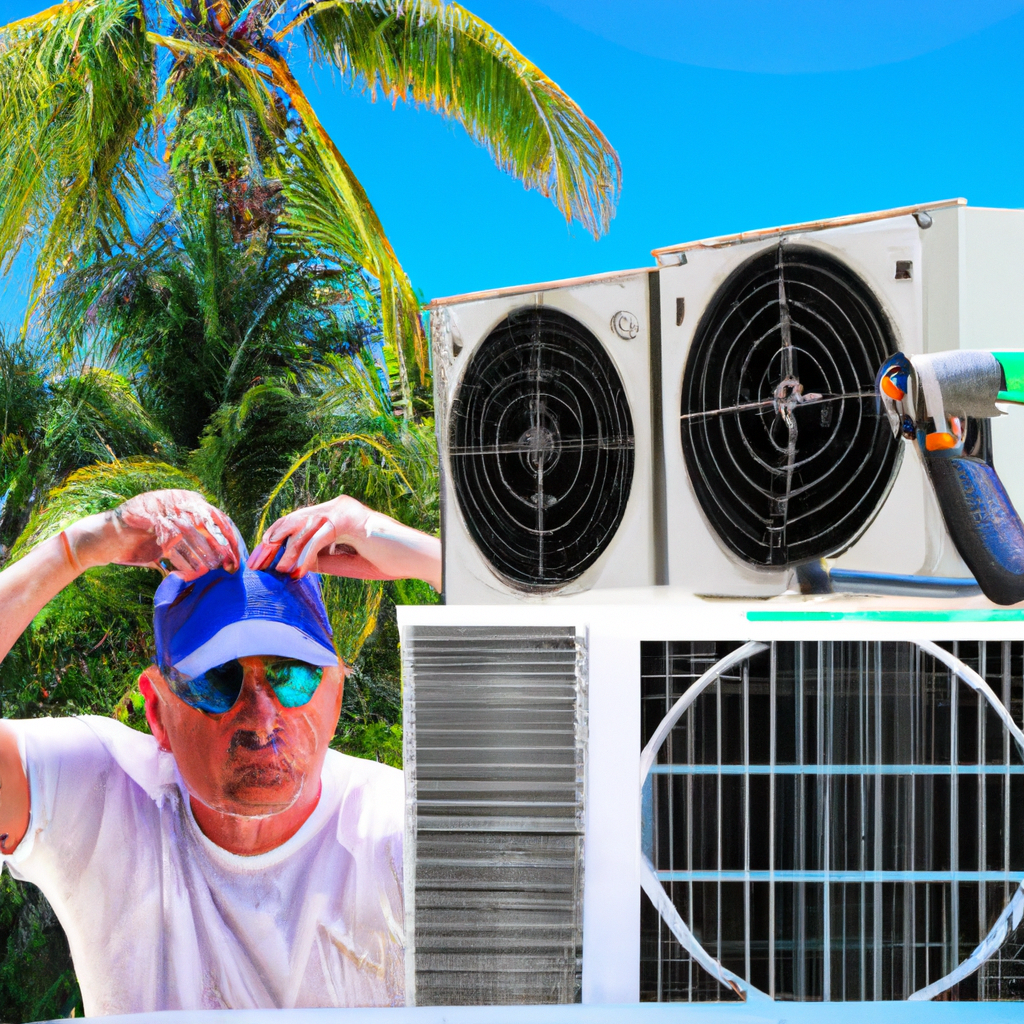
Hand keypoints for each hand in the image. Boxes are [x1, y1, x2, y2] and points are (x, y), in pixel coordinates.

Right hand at [66, 490, 241, 580]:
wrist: (104, 540)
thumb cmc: (142, 542)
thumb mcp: (172, 538)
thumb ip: (195, 538)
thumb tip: (226, 553)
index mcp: (184, 501)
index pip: (215, 516)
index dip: (228, 535)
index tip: (236, 554)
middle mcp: (174, 501)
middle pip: (205, 522)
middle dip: (219, 545)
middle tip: (228, 563)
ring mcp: (160, 509)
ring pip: (189, 532)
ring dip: (202, 553)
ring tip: (211, 568)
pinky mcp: (147, 522)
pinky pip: (172, 542)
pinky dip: (184, 559)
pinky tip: (193, 572)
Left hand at [248, 495, 441, 589]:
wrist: (413, 558)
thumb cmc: (385, 560)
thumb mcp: (344, 562)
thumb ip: (319, 559)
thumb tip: (291, 563)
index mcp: (335, 512)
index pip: (297, 523)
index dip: (275, 541)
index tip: (260, 561)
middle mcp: (336, 505)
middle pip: (294, 521)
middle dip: (272, 544)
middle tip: (256, 564)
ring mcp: (343, 509)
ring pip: (303, 527)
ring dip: (287, 551)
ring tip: (277, 571)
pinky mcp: (349, 520)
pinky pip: (319, 538)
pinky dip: (306, 555)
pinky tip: (298, 571)